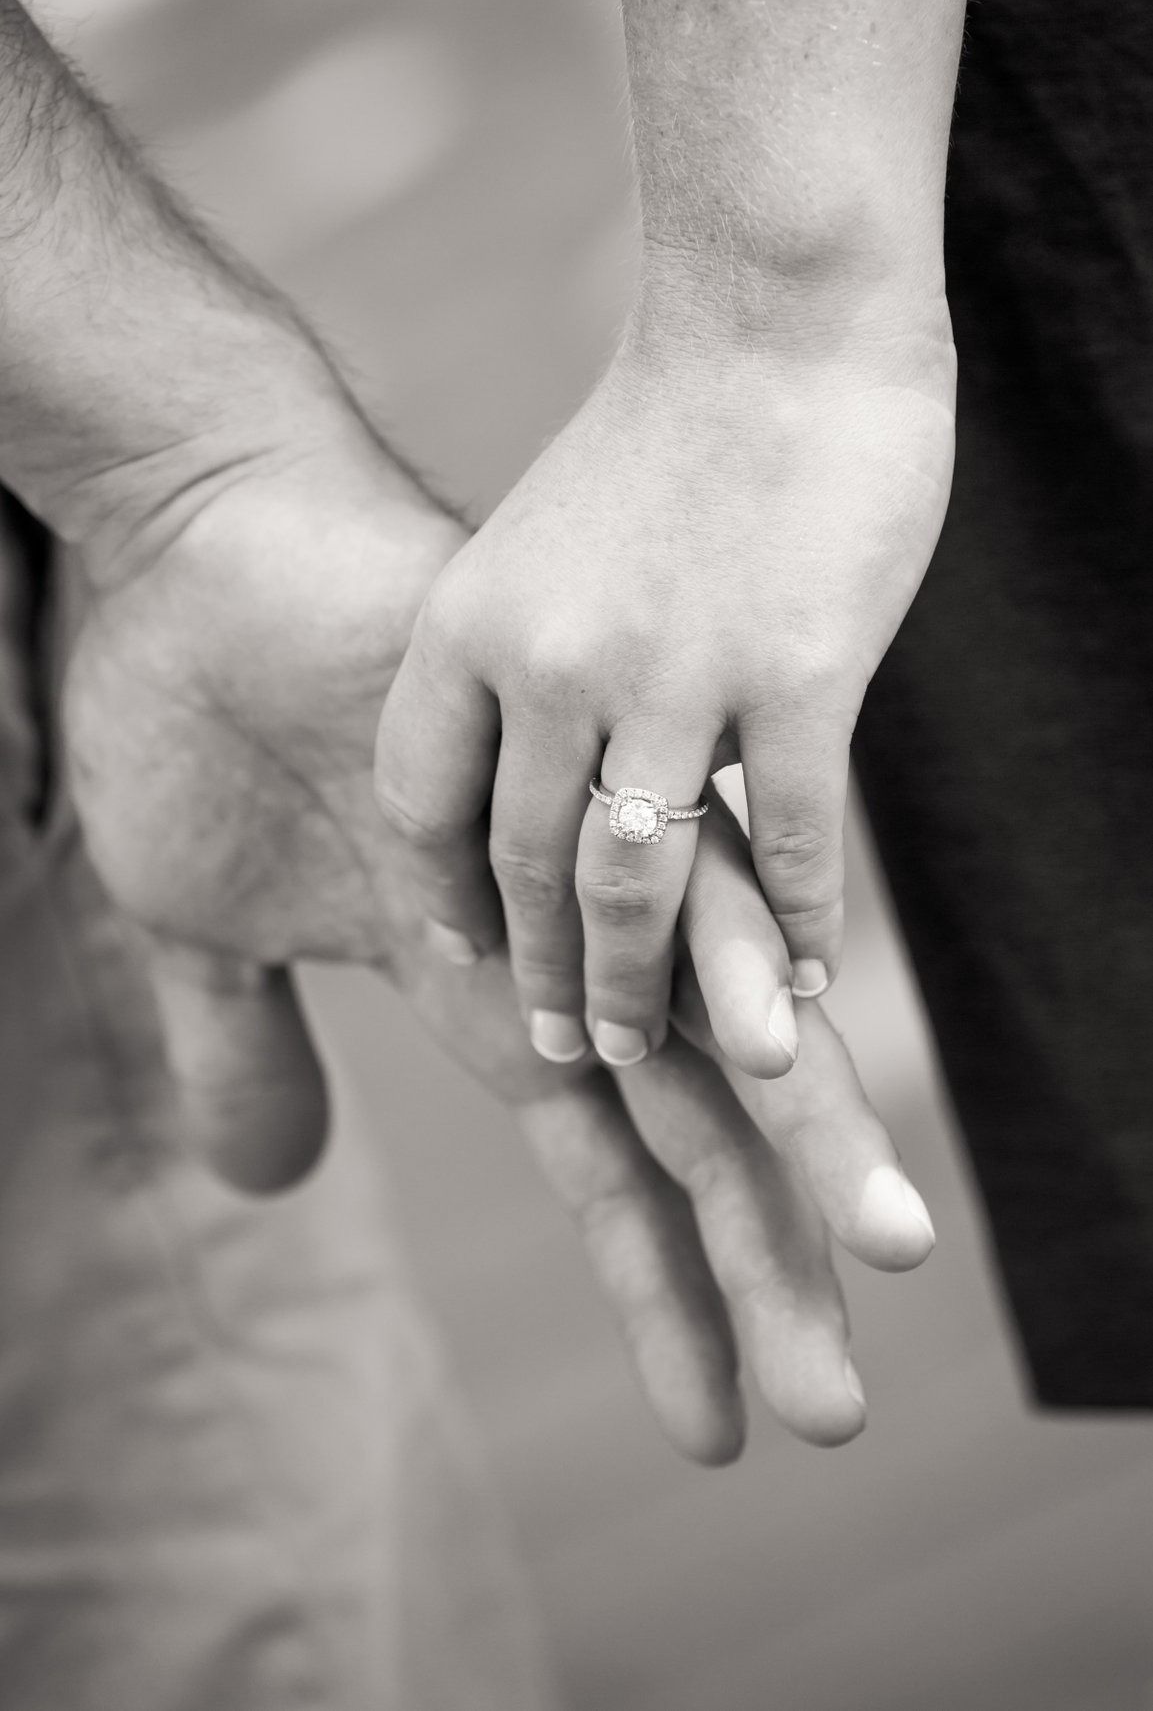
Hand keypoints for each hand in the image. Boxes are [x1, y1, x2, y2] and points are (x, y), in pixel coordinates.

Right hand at [64, 406, 932, 1459]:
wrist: (193, 551)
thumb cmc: (191, 726)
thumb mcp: (196, 929)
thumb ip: (242, 1050)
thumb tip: (267, 1186)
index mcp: (498, 996)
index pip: (609, 1176)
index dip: (669, 1297)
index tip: (729, 1422)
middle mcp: (558, 943)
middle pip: (688, 1131)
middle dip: (764, 1269)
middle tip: (839, 1414)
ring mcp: (564, 856)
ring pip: (705, 1018)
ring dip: (792, 1145)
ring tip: (884, 1254)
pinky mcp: (551, 762)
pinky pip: (657, 874)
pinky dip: (722, 966)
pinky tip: (789, 1052)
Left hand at [374, 314, 954, 1069]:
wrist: (778, 315)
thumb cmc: (667, 428)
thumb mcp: (541, 541)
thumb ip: (526, 654)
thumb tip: (541, 765)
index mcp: (472, 621)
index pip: (424, 800)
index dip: (441, 893)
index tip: (461, 952)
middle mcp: (554, 663)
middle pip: (527, 867)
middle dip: (547, 976)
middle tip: (570, 1047)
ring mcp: (673, 676)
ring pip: (637, 884)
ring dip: (645, 986)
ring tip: (653, 1049)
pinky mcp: (797, 679)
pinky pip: (784, 845)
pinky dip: (788, 928)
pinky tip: (795, 976)